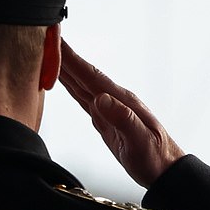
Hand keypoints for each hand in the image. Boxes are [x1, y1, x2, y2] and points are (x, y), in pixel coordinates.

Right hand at [58, 40, 184, 187]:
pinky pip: (83, 99)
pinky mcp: (105, 120)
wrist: (164, 170)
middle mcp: (114, 100)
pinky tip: (64, 81)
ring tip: (48, 55)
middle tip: (45, 39)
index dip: (72, 59)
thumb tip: (100, 99)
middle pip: (83, 75)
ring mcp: (109, 109)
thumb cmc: (155, 157)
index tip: (57, 42)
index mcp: (121, 100)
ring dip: (64, 69)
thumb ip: (122, 118)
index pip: (91, 75)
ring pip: (81, 85)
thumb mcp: (140, 140)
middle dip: (64, 57)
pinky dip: (71, 87)